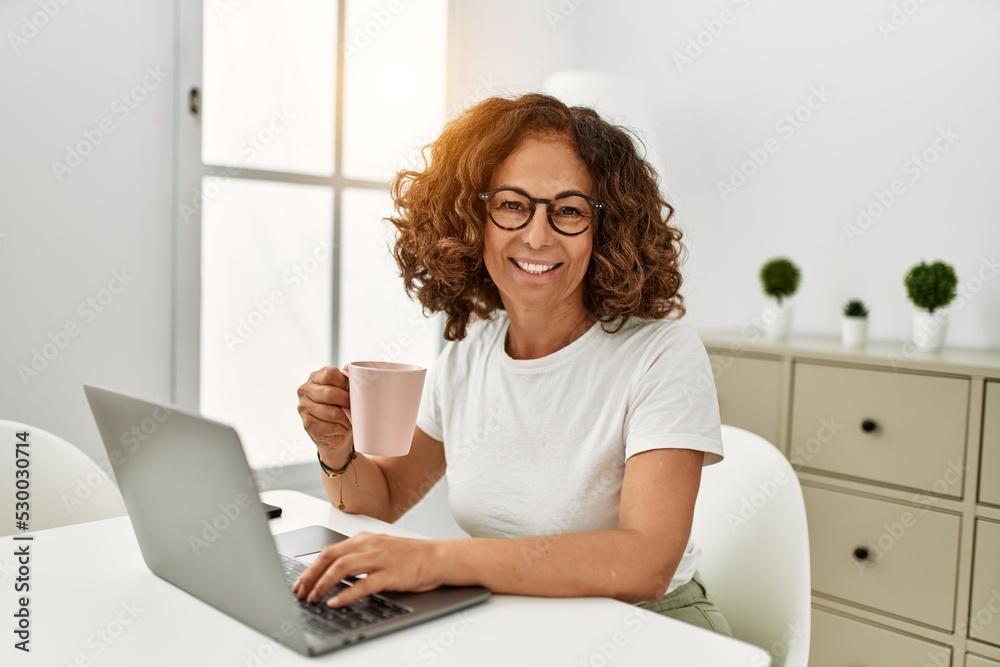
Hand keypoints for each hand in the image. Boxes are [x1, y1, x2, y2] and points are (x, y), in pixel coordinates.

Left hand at [291, 532, 445, 606]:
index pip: (329, 551)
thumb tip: (334, 573)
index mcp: (365, 539)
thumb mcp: (380, 550)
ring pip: (341, 568)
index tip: (300, 582)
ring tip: (313, 598)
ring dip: (323, 584)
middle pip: (330, 557)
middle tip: (300, 592)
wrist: (438, 557)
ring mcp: (380, 558)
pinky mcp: (390, 574)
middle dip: (310, 576)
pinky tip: (335, 603)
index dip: (311, 567)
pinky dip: (345, 594)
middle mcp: (369, 545)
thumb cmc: (410, 556)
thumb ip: (358, 557)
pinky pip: (363, 584)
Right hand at [297, 366, 352, 453]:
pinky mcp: (307, 424)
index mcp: (316, 377)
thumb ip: (349, 378)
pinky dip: (340, 429)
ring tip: (350, 420)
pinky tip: (342, 428)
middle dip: (347, 402)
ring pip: (332, 413)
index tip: (352, 391)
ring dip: (346, 418)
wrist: (334, 431)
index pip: (330, 374)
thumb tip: (358, 372)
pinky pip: (329, 427)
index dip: (345, 383)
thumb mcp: (345, 389)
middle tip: (355, 408)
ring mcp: (304, 407)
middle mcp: (306, 390)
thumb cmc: (342, 406)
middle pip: (330, 393)